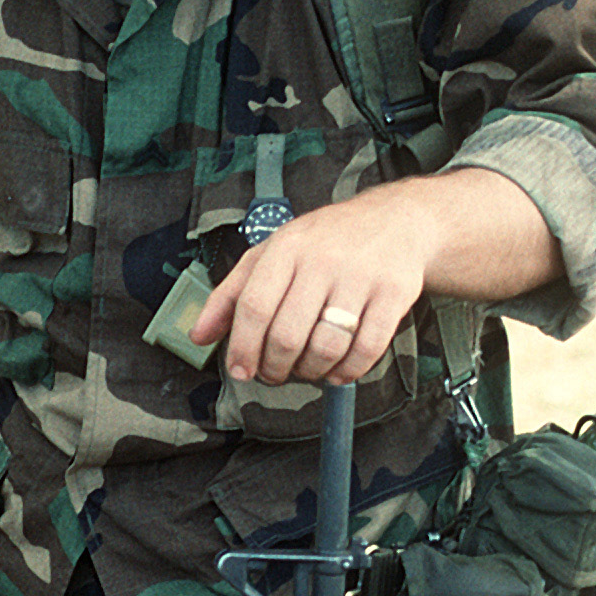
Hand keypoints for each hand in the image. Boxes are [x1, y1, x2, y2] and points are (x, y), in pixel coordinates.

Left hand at [187, 173, 561, 386]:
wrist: (397, 221)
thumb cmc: (327, 241)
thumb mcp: (272, 253)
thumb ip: (231, 294)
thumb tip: (198, 335)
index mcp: (286, 247)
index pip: (253, 307)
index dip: (242, 348)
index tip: (240, 371)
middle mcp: (322, 260)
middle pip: (287, 335)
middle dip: (275, 368)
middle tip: (275, 374)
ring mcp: (360, 277)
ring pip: (326, 347)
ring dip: (311, 373)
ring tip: (306, 370)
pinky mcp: (394, 294)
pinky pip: (367, 349)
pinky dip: (348, 372)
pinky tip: (338, 371)